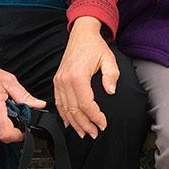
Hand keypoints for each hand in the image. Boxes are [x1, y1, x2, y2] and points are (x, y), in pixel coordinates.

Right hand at [0, 43, 44, 143]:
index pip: (7, 134)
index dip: (20, 134)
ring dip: (3, 126)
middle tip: (18, 115)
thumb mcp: (8, 81)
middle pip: (2, 137)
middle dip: (13, 129)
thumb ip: (24, 96)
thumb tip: (38, 105)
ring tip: (6, 110)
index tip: (26, 127)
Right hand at [53, 16, 118, 138]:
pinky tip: (70, 123)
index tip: (103, 123)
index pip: (85, 104)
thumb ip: (111, 75)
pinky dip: (63, 115)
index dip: (95, 117)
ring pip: (64, 109)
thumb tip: (111, 91)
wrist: (81, 35)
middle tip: (94, 133)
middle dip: (85, 124)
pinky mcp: (57, 81)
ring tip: (84, 133)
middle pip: (73, 110)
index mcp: (77, 76)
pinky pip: (58, 102)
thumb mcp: (109, 58)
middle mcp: (65, 80)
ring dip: (74, 123)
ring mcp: (59, 81)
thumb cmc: (95, 46)